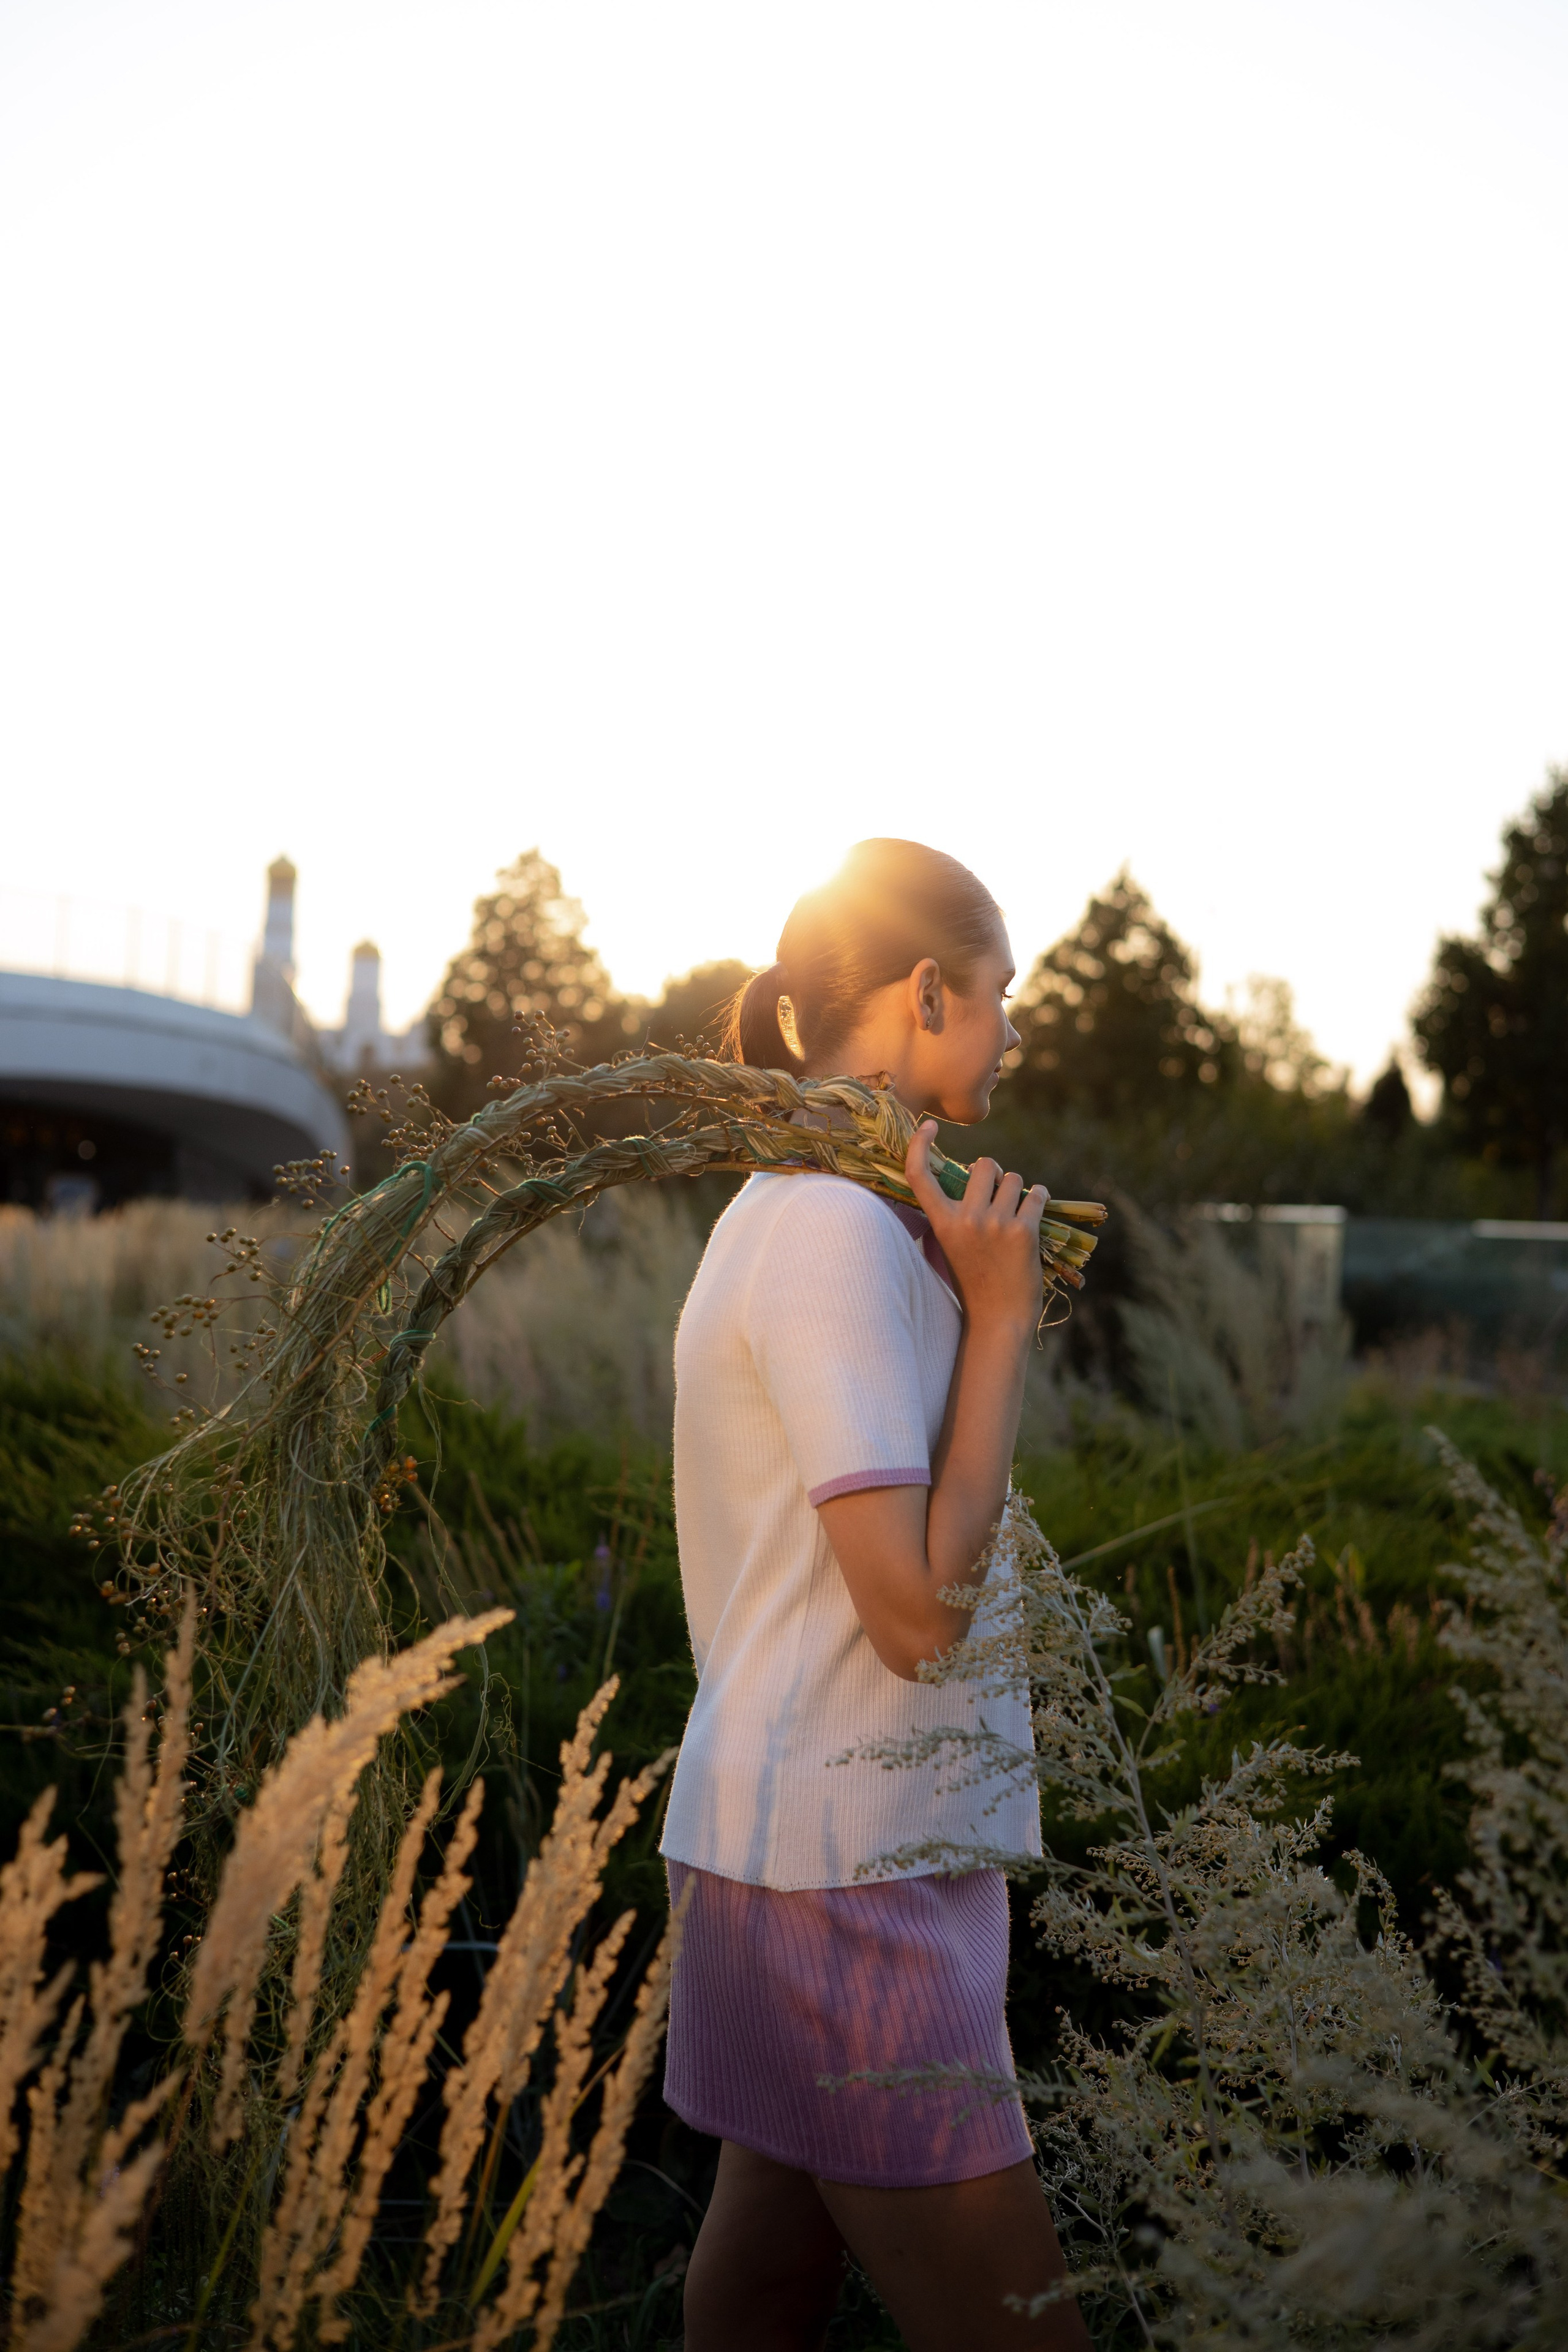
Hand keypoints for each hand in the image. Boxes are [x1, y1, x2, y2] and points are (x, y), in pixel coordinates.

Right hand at [904, 1119, 1047, 1332]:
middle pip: (984, 1165)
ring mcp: (995, 1224)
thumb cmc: (974, 1281)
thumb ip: (952, 1213)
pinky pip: (1037, 1195)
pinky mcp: (1024, 1231)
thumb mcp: (949, 1246)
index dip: (919, 1145)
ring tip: (1015, 1213)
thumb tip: (971, 1172)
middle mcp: (965, 1219)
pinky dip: (1039, 1200)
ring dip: (1018, 1190)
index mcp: (941, 1223)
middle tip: (996, 1195)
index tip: (928, 1126)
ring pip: (1013, 1178)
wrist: (998, 1318)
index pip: (919, 1175)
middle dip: (994, 1174)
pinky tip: (1034, 1216)